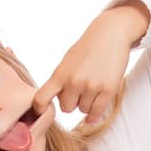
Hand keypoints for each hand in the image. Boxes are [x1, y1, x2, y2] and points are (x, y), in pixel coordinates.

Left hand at [31, 2, 148, 127]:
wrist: (110, 34)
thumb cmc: (87, 48)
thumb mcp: (67, 61)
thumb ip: (60, 81)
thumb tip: (56, 102)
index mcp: (60, 74)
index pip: (41, 98)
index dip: (40, 108)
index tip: (42, 111)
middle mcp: (74, 82)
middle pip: (66, 108)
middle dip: (71, 102)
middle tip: (78, 91)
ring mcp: (91, 87)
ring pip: (83, 110)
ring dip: (86, 104)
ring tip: (90, 89)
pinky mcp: (108, 90)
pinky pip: (97, 112)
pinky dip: (94, 116)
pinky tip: (92, 115)